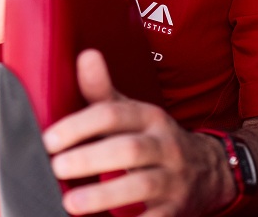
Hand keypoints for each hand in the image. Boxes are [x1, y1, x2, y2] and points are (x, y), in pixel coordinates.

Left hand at [43, 50, 234, 216]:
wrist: (208, 169)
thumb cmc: (153, 138)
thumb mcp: (131, 112)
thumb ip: (103, 90)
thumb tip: (86, 55)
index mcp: (149, 117)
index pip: (113, 114)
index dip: (79, 126)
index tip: (49, 140)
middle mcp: (164, 144)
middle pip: (129, 149)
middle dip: (91, 158)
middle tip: (56, 167)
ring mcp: (173, 178)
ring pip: (143, 185)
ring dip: (105, 195)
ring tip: (71, 203)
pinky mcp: (176, 210)